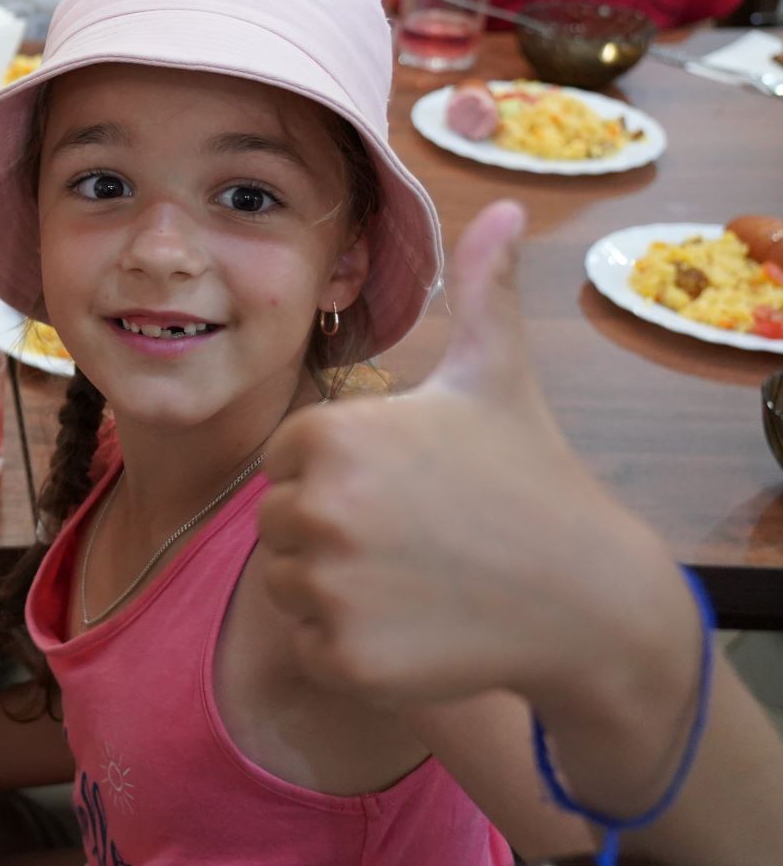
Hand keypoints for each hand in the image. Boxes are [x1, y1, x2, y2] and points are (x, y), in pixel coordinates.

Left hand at [257, 202, 671, 707]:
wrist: (587, 599)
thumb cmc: (530, 478)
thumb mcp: (496, 375)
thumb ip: (479, 290)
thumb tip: (496, 208)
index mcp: (330, 433)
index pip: (285, 459)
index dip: (340, 473)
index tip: (402, 484)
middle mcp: (318, 507)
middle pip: (278, 521)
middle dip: (333, 529)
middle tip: (413, 535)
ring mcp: (329, 587)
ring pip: (286, 584)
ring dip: (335, 587)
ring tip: (415, 576)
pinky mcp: (343, 657)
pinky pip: (309, 643)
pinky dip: (349, 644)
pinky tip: (414, 626)